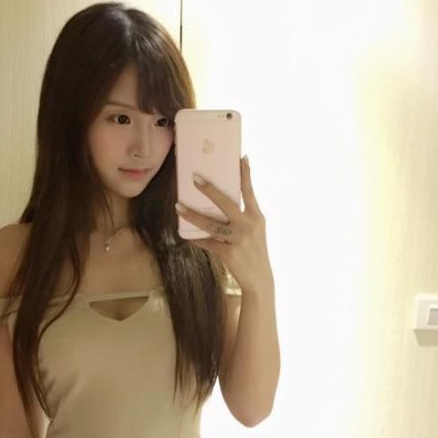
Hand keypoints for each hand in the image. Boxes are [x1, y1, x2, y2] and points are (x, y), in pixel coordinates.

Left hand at [175, 156, 272, 293]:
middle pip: (226, 203)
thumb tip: (219, 202)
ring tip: (178, 207)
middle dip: (209, 190)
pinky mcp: (229, 254)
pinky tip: (185, 235)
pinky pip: (208, 243)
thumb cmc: (254, 251)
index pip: (249, 191)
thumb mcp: (255, 231)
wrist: (260, 280)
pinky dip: (196, 239)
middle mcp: (249, 226)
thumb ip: (242, 216)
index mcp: (256, 217)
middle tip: (195, 178)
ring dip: (192, 215)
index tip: (240, 157)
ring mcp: (239, 240)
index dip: (245, 174)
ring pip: (211, 225)